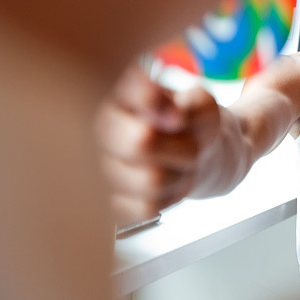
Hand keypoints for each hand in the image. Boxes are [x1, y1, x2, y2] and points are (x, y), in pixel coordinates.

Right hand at [95, 66, 220, 225]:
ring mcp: (98, 169)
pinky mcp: (109, 204)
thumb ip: (192, 104)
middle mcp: (98, 130)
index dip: (153, 101)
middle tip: (191, 144)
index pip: (129, 92)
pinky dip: (169, 197)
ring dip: (180, 174)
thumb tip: (173, 117)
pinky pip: (147, 208)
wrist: (191, 153)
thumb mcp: (201, 104)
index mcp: (116, 96)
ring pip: (151, 181)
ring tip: (179, 163)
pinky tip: (168, 183)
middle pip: (141, 143)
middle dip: (183, 148)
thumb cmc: (191, 123)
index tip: (178, 115)